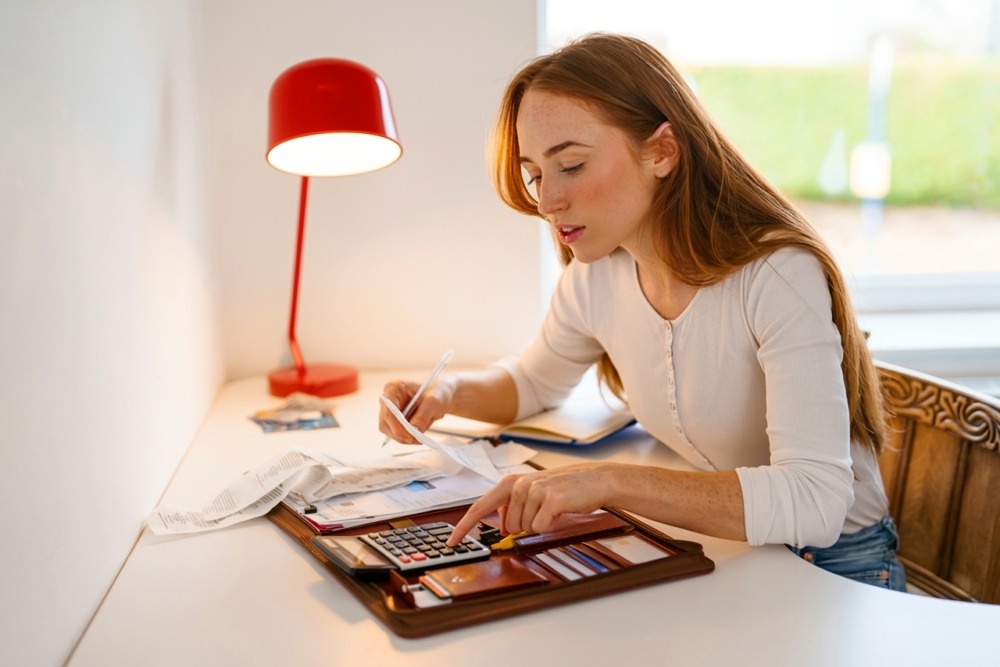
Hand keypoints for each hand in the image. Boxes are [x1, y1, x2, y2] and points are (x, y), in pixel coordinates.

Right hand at [378, 376, 453, 443]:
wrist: (441, 394)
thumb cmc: (437, 391)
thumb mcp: (434, 401)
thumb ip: (423, 415)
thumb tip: (414, 430)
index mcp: (393, 388)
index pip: (388, 412)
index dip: (397, 427)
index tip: (410, 436)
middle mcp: (388, 400)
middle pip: (385, 424)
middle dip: (400, 435)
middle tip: (417, 440)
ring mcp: (390, 410)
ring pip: (389, 431)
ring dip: (403, 438)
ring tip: (419, 438)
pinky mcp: (395, 420)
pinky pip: (396, 434)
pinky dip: (406, 437)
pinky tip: (417, 435)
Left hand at [447, 463, 613, 544]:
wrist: (596, 480)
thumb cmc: (565, 489)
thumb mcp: (535, 493)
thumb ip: (515, 507)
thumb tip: (504, 527)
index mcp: (511, 483)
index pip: (481, 506)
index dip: (465, 526)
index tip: (453, 541)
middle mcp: (519, 484)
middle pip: (510, 526)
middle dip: (527, 526)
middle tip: (543, 512)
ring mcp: (534, 490)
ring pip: (525, 529)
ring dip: (541, 524)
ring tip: (553, 509)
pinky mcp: (549, 499)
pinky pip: (541, 527)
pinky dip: (552, 525)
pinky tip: (560, 511)